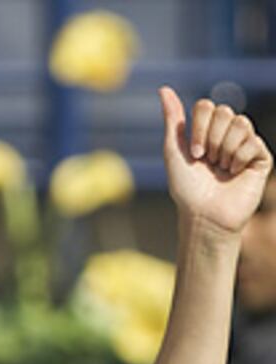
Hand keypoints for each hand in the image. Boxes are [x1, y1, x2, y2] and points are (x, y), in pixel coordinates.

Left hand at [160, 86, 272, 234]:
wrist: (204, 215)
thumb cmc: (186, 187)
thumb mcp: (173, 151)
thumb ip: (172, 119)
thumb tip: (163, 88)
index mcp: (206, 132)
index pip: (207, 106)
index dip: (199, 128)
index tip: (195, 153)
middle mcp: (227, 135)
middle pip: (224, 111)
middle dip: (212, 139)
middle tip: (208, 161)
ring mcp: (246, 145)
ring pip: (241, 123)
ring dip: (225, 149)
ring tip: (222, 168)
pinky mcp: (261, 158)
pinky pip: (254, 142)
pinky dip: (240, 158)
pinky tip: (235, 172)